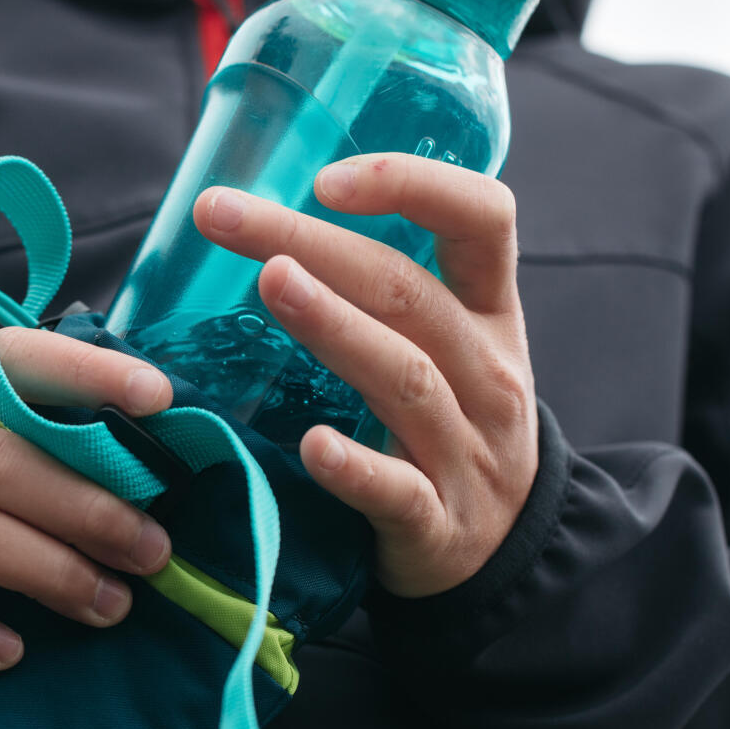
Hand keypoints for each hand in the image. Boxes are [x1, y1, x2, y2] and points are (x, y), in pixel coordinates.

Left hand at [192, 153, 538, 598]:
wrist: (505, 550)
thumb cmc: (449, 423)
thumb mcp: (446, 345)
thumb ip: (384, 290)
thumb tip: (261, 226)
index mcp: (489, 312)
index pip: (482, 218)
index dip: (412, 184)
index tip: (325, 178)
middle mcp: (489, 371)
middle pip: (406, 291)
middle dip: (312, 243)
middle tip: (224, 215)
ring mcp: (468, 450)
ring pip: (405, 377)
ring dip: (334, 326)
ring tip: (271, 283)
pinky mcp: (438, 524)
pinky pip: (398, 490)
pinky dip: (354, 468)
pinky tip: (311, 446)